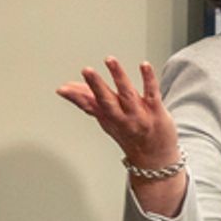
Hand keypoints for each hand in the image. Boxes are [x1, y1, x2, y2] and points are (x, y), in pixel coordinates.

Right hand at [57, 58, 181, 172]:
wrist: (155, 159)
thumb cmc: (130, 136)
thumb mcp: (106, 121)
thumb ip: (89, 102)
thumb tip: (69, 88)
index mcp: (108, 119)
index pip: (89, 106)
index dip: (76, 97)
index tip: (63, 88)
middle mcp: (122, 118)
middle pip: (106, 101)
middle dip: (96, 85)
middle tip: (86, 71)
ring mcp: (139, 115)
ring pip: (127, 93)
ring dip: (118, 76)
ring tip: (110, 61)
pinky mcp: (156, 111)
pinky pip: (152, 93)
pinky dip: (148, 78)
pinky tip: (144, 65)